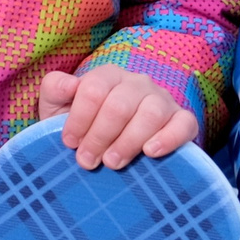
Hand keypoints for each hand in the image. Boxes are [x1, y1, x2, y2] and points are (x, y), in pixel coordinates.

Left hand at [41, 65, 198, 168]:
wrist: (113, 147)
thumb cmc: (86, 127)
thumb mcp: (60, 108)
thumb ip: (55, 89)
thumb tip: (70, 85)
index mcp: (108, 76)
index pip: (94, 89)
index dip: (79, 118)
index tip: (69, 143)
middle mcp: (137, 83)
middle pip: (120, 104)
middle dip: (100, 136)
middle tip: (87, 161)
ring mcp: (162, 100)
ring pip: (151, 113)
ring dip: (128, 141)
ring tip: (112, 163)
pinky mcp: (183, 120)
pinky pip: (184, 124)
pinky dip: (168, 138)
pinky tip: (150, 153)